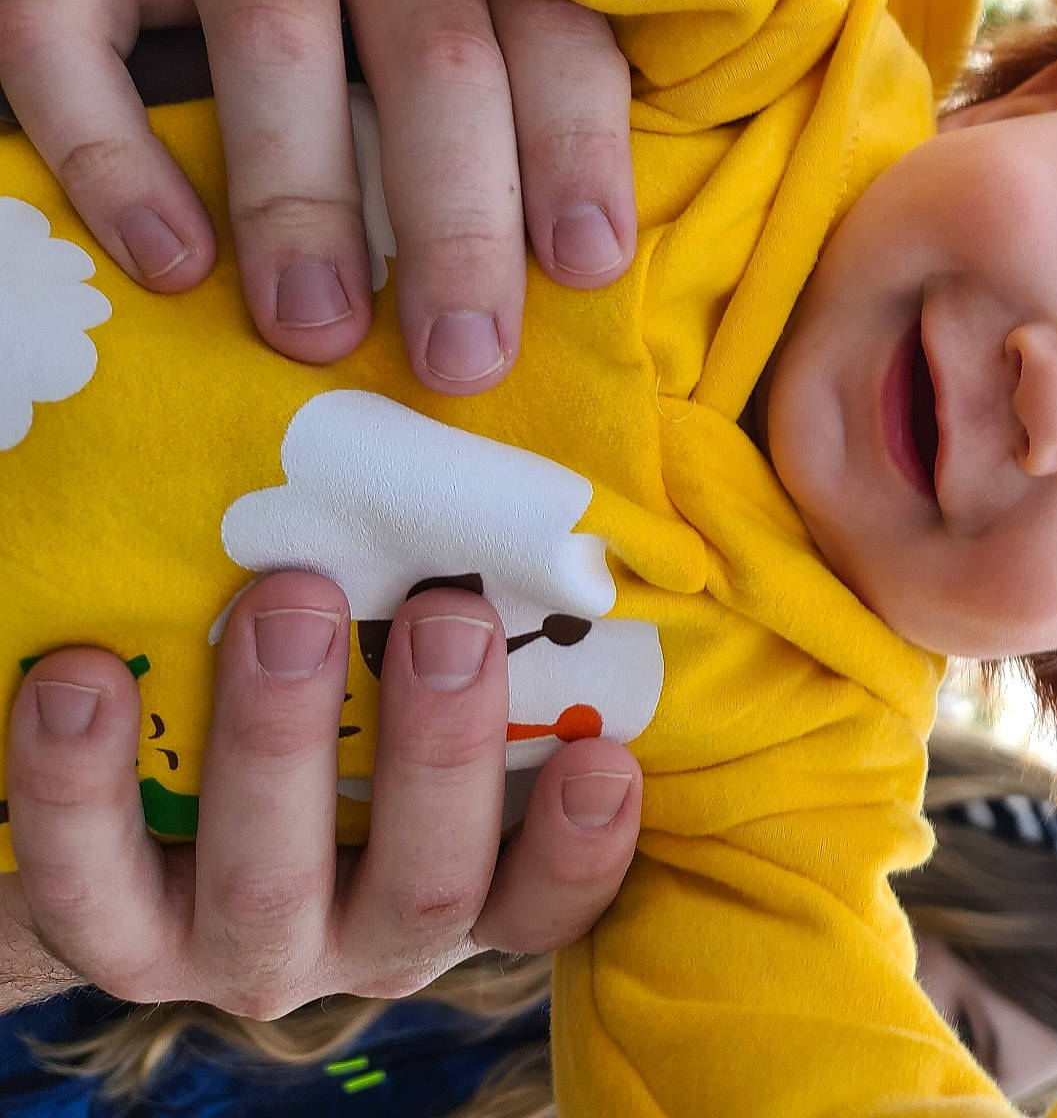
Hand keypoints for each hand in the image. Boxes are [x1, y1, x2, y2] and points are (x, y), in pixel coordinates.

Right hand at [0, 0, 634, 395]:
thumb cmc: (329, 63)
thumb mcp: (427, 88)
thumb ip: (493, 164)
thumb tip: (543, 320)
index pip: (554, 31)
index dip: (575, 144)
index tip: (584, 266)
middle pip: (435, 47)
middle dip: (457, 216)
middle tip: (460, 354)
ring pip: (274, 35)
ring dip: (302, 198)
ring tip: (314, 326)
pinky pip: (82, 42)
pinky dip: (120, 162)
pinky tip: (169, 265)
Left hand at [0, 572, 640, 1017]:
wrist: (159, 816)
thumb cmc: (348, 710)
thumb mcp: (427, 695)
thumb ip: (489, 634)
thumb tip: (534, 483)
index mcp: (468, 888)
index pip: (547, 900)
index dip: (581, 847)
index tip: (600, 756)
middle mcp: (367, 939)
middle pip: (425, 886)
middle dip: (441, 750)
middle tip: (448, 615)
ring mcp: (241, 950)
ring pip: (267, 884)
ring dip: (280, 738)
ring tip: (289, 601)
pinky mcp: (115, 940)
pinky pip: (88, 881)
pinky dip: (78, 782)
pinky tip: (81, 677)